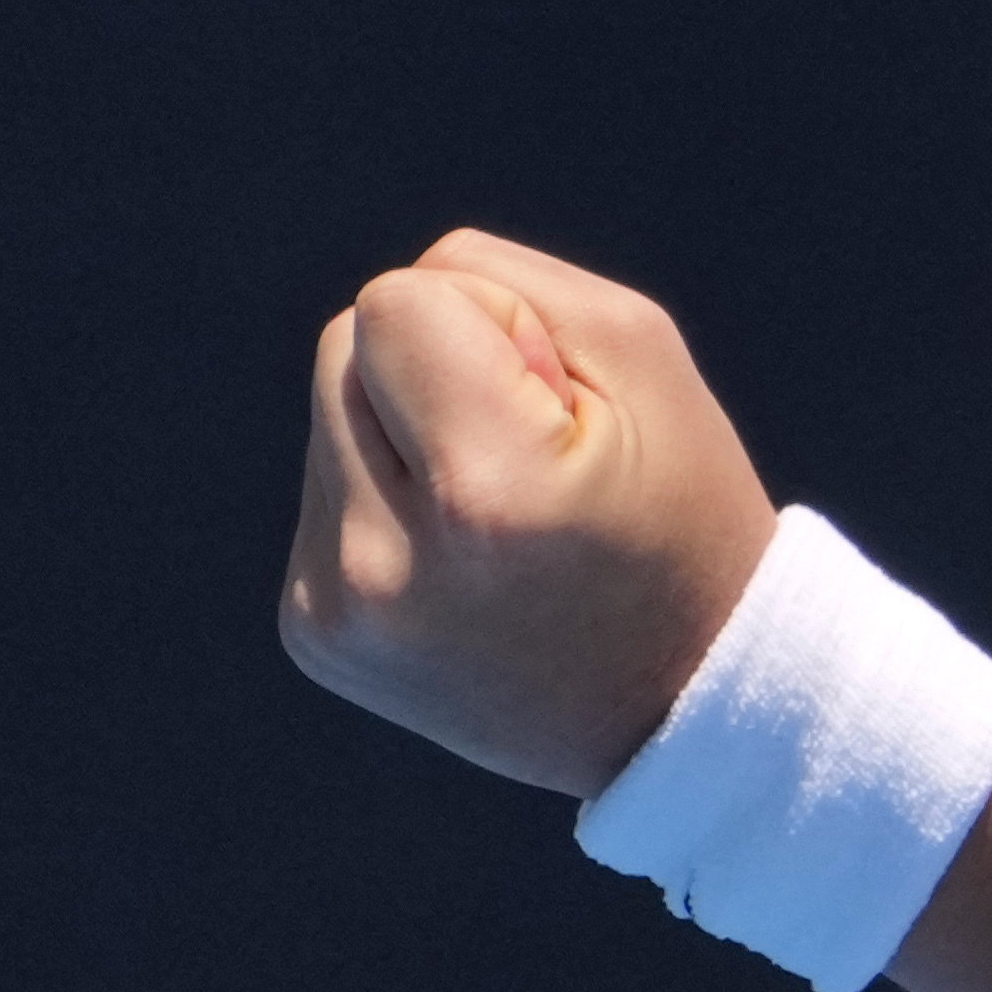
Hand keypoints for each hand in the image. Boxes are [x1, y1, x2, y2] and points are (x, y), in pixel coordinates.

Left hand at [279, 229, 783, 797]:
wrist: (678, 707)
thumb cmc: (677, 509)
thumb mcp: (640, 354)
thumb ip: (499, 284)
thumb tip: (386, 310)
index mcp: (483, 494)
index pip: (392, 301)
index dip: (484, 320)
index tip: (551, 402)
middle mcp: (385, 566)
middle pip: (341, 347)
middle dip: (429, 366)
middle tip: (529, 455)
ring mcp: (338, 613)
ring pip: (329, 415)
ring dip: (402, 432)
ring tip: (495, 513)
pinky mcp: (314, 635)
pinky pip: (325, 491)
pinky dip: (385, 498)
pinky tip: (461, 559)